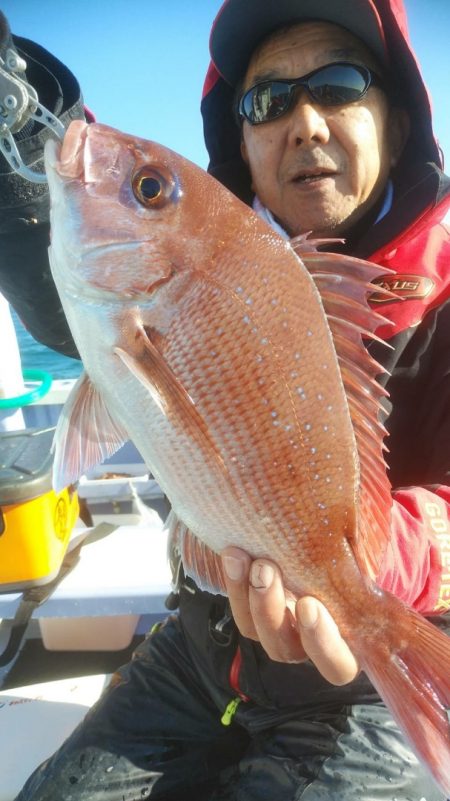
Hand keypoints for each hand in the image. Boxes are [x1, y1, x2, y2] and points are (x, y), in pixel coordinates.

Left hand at [221, 546, 358, 685]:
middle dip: (271, 611)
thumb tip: (360, 559)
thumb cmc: (347, 552)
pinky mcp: (252, 612)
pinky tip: (233, 554)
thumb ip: (362, 565)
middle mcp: (308, 643)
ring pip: (255, 631)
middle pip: (285, 649)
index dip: (323, 644)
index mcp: (346, 640)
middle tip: (266, 570)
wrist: (307, 537)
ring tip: (246, 558)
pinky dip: (234, 582)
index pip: (338, 665)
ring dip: (249, 595)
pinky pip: (239, 609)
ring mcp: (277, 629)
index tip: (309, 605)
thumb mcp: (358, 559)